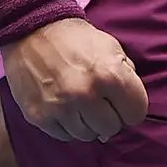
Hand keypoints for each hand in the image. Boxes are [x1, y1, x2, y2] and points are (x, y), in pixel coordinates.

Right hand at [4, 15, 149, 143]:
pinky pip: (64, 135)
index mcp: (110, 75)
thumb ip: (127, 79)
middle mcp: (85, 95)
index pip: (136, 113)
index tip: (120, 99)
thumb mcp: (112, 48)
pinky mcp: (39, 117)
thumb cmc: (76, 40)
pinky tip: (63, 105)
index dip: (130, 106)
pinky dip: (66, 124)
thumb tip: (127, 115)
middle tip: (97, 99)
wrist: (30, 30)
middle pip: (112, 128)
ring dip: (87, 121)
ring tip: (78, 100)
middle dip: (108, 115)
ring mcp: (60, 108)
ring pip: (88, 135)